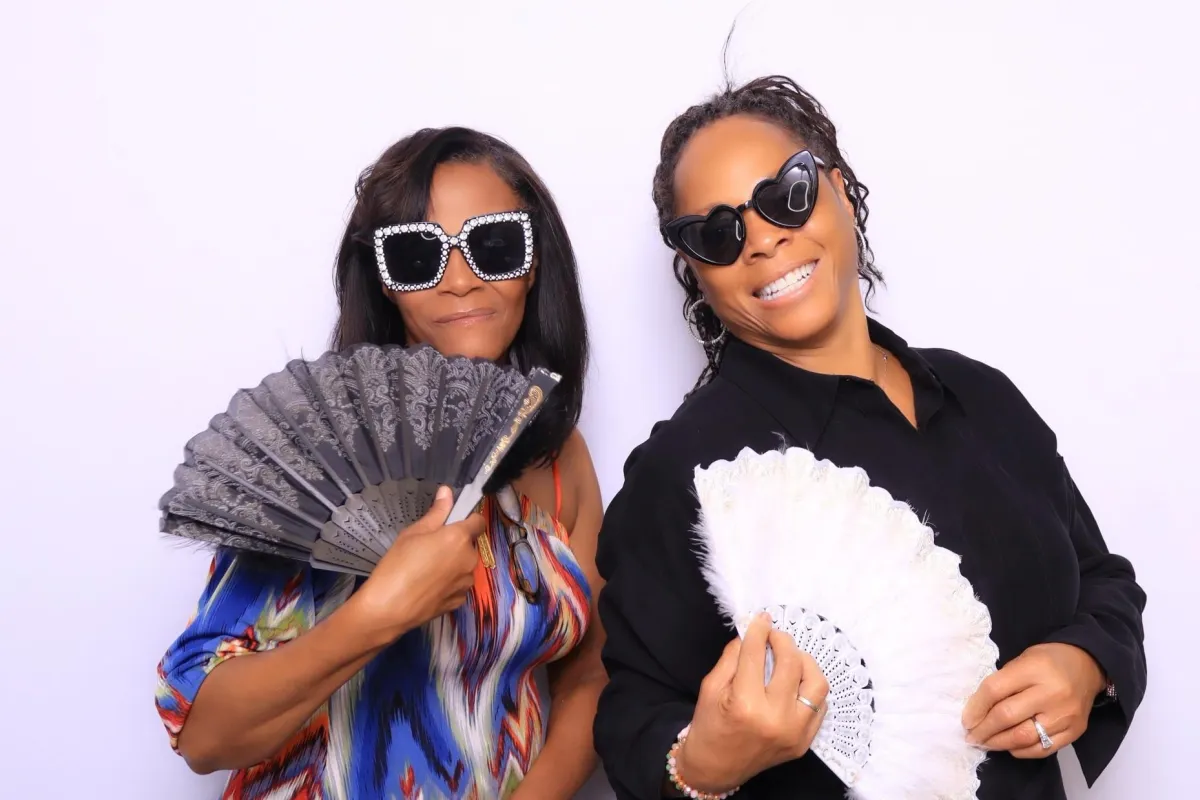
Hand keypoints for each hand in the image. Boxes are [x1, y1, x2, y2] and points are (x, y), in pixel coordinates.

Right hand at [351, 486, 485, 643]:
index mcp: (459, 538)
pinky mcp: (460, 601)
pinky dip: (448, 584)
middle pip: (469, 545)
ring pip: (464, 566)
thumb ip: (436, 512)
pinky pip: (458, 586)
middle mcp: (470, 559)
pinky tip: (428, 587)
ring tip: (426, 571)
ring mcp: (466, 583)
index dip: (467, 520)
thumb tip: (448, 491)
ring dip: (453, 565)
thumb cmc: (398, 564)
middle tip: (429, 549)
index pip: (478, 522)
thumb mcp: (414, 533)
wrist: (389, 608)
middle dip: (455, 545)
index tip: (452, 524)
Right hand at [673, 613, 828, 793]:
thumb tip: (753, 632)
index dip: (759, 630)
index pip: (756, 654)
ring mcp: (794, 733)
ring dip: (804, 663)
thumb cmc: (709, 725)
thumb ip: (732, 657)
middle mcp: (775, 719)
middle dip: (782, 641)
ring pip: (816, 684)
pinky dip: (809, 688)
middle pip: (791, 663)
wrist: (716, 767)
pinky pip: (819, 706)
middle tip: (774, 635)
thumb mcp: (711, 686)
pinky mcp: (804, 742)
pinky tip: (795, 682)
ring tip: (790, 657)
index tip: (761, 619)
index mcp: (745, 704)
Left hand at [962, 643, 1105, 757]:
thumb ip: (1002, 683)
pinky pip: (1043, 749)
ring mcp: (1065, 715)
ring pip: (1024, 737)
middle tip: (971, 736)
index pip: (995, 690)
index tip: (966, 720)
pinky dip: (1022, 751)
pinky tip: (1010, 746)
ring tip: (986, 743)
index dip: (975, 708)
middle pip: (1007, 716)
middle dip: (984, 730)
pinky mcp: (1075, 731)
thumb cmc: (1048, 661)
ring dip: (999, 743)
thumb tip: (977, 711)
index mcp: (1034, 668)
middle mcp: (1051, 693)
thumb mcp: (1021, 660)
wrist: (1087, 665)